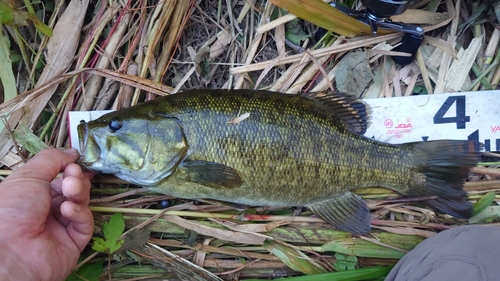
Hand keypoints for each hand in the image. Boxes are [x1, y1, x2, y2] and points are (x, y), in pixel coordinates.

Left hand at [0, 148, 93, 280]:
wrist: (9, 251)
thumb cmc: (11, 209)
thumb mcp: (28, 175)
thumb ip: (52, 159)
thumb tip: (72, 152)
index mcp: (30, 195)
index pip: (57, 179)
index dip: (68, 169)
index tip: (74, 161)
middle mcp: (45, 211)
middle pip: (72, 190)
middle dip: (75, 179)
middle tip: (72, 176)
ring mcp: (60, 228)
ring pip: (81, 204)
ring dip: (78, 193)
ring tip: (71, 189)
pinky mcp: (73, 243)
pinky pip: (84, 224)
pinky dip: (79, 214)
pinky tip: (68, 210)